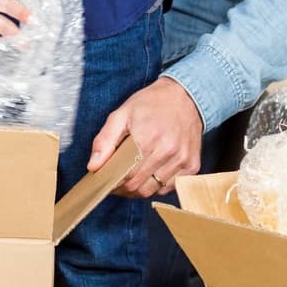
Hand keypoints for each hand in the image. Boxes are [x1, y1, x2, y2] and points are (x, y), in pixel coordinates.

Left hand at [88, 77, 203, 197]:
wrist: (185, 96)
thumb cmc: (150, 104)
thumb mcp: (121, 114)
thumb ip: (105, 141)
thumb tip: (93, 166)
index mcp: (147, 138)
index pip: (125, 176)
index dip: (112, 182)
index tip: (106, 180)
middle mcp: (168, 151)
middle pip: (138, 186)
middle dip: (123, 188)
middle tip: (116, 181)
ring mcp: (182, 160)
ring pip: (153, 190)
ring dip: (139, 188)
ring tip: (132, 176)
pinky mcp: (192, 165)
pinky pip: (169, 187)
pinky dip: (157, 185)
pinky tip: (151, 172)